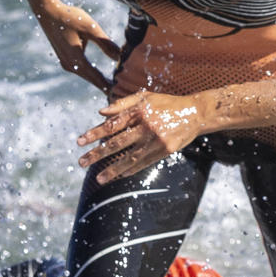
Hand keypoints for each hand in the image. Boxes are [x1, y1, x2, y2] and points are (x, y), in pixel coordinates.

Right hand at [43, 4, 121, 93]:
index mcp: (76, 59)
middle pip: (92, 79)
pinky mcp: (65, 58)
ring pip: (87, 75)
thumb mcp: (90, 28)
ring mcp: (66, 62)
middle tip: (121, 96)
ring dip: (100, 81)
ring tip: (115, 89)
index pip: (96, 78)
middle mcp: (69, 65)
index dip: (109, 87)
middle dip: (106, 87)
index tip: (120, 96)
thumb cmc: (70, 17)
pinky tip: (102, 78)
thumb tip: (119, 57)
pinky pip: (82, 70)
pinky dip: (93, 75)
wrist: (47, 11)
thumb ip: (105, 43)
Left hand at [78, 91, 204, 183]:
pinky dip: (130, 169)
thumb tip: (100, 113)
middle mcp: (147, 126)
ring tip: (98, 179)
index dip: (95, 133)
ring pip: (129, 158)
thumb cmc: (167, 104)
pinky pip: (144, 162)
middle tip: (81, 162)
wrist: (196, 113)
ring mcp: (156, 140)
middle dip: (97, 154)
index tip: (80, 142)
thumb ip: (123, 104)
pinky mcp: (165, 150)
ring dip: (112, 169)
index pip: (112, 125)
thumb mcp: (146, 97)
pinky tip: (120, 175)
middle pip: (116, 143)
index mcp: (140, 111)